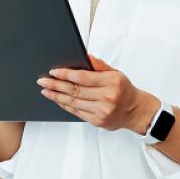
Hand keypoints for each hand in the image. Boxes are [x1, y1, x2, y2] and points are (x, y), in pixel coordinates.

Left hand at [36, 54, 153, 132]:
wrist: (136, 111)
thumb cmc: (125, 90)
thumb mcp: (116, 73)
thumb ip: (99, 66)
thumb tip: (85, 57)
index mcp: (111, 82)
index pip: (83, 77)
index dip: (66, 74)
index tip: (54, 71)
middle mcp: (107, 97)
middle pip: (75, 90)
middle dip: (56, 85)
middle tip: (43, 81)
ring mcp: (101, 111)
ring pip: (73, 102)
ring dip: (56, 96)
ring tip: (46, 90)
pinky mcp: (97, 121)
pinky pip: (76, 112)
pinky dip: (65, 105)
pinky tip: (57, 99)